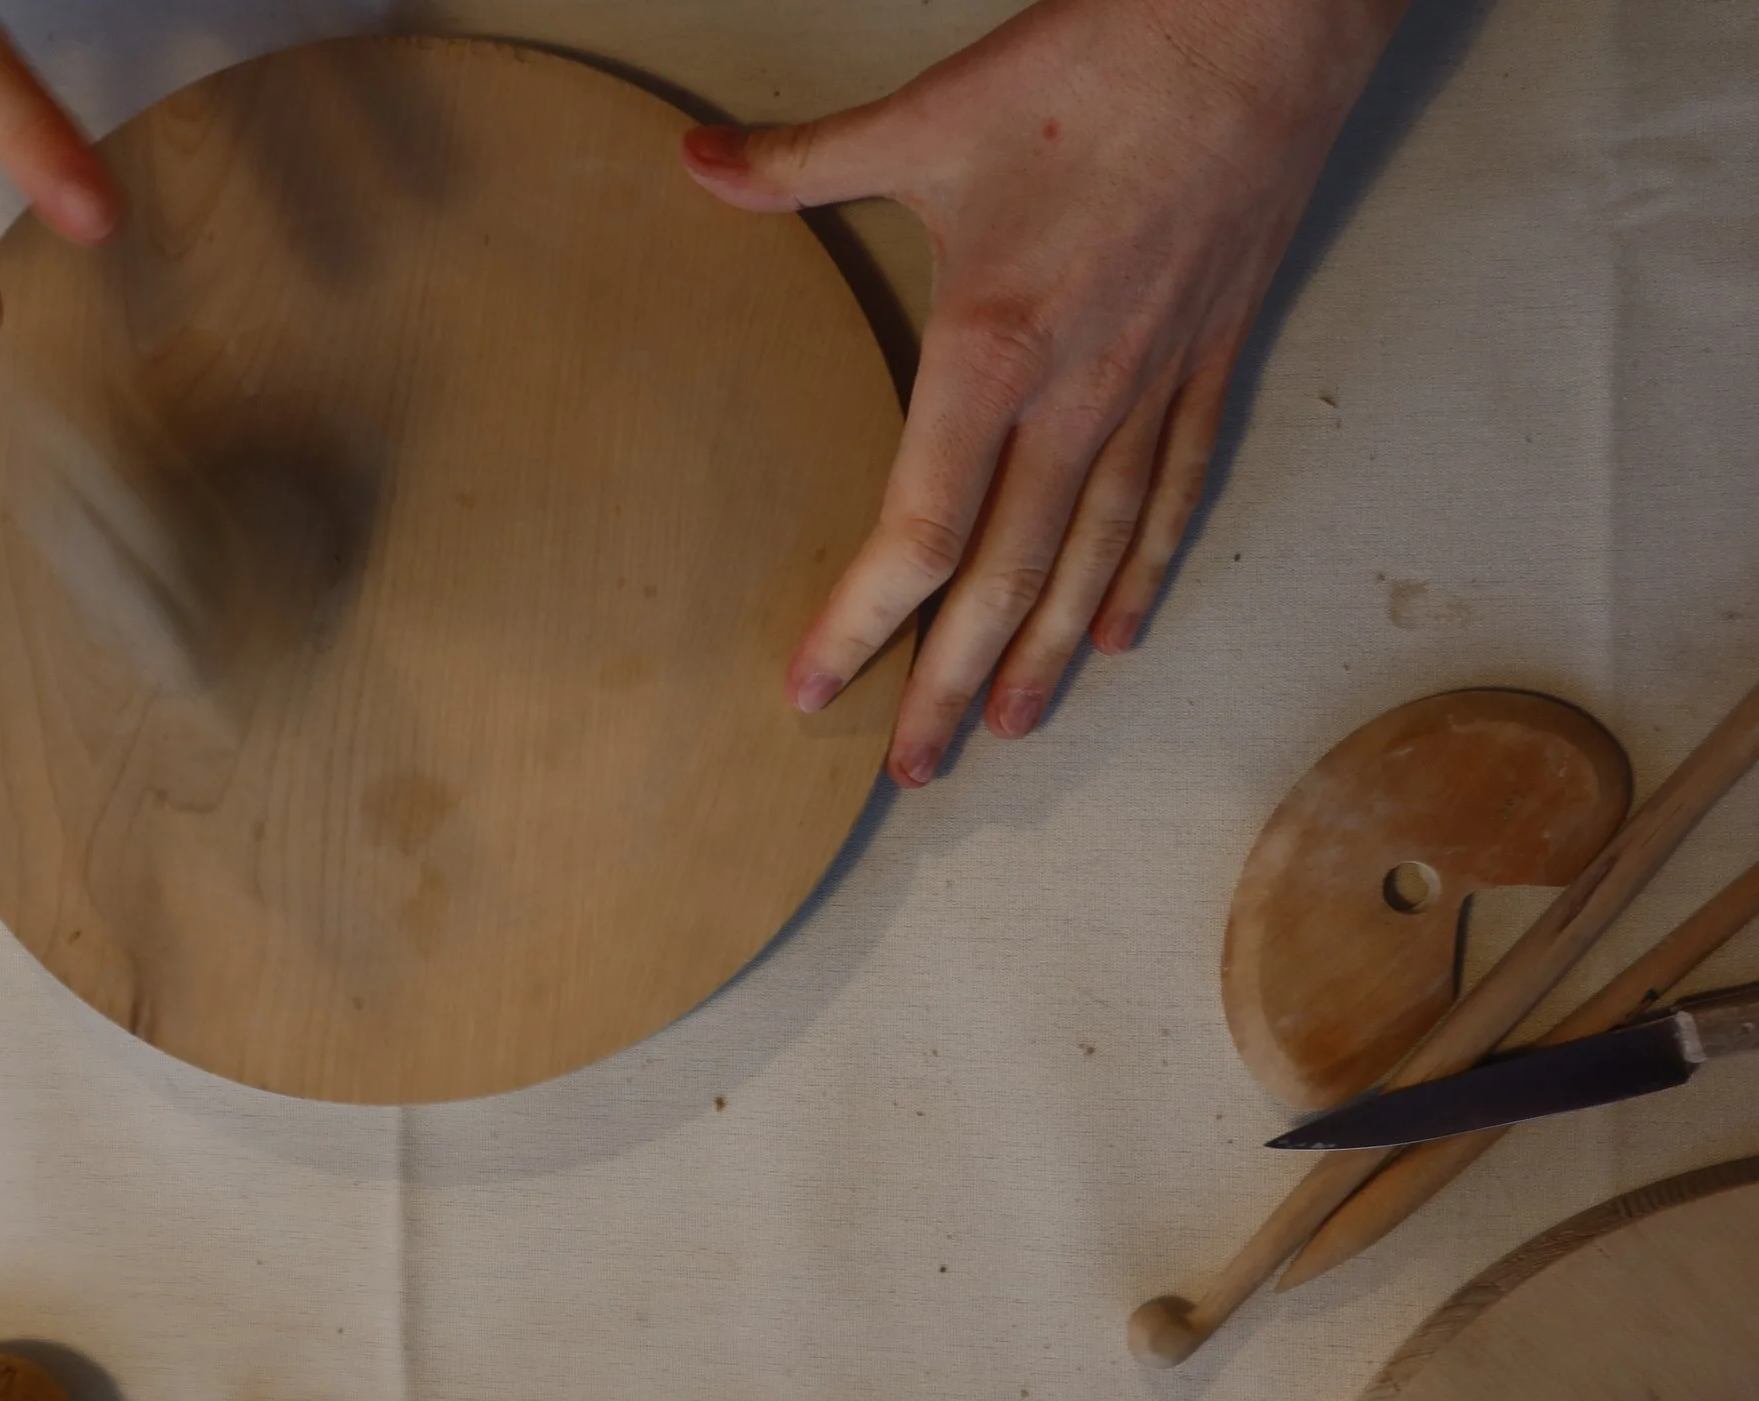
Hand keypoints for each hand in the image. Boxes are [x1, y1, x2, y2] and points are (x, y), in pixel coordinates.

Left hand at [683, 0, 1402, 784]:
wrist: (1263, 21)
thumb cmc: (1097, 67)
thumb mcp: (930, 116)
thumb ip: (802, 162)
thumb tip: (694, 160)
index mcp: (993, 350)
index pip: (919, 531)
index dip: (861, 622)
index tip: (814, 688)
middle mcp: (1077, 397)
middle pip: (1004, 582)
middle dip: (946, 684)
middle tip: (909, 769)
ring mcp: (1152, 389)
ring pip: (1092, 560)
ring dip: (1044, 656)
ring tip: (1003, 730)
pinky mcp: (1211, 362)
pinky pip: (1176, 495)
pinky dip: (1145, 572)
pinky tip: (1121, 633)